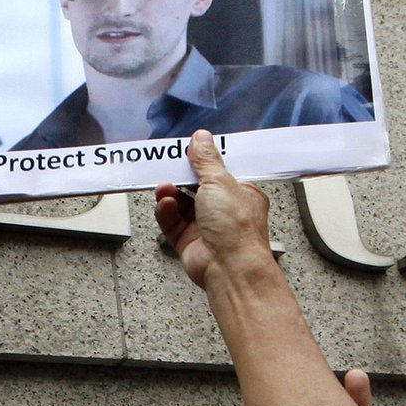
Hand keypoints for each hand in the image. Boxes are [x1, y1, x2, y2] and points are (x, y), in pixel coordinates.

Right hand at [154, 130, 273, 289]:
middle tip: (167, 168)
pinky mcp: (189, 241)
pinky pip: (171, 222)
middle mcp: (224, 210)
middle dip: (180, 179)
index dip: (200, 161)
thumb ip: (206, 160)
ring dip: (170, 195)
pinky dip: (166, 212)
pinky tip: (165, 206)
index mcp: (240, 193)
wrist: (229, 267)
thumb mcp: (220, 182)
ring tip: (164, 189)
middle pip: (195, 187)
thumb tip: (201, 139)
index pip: (217, 171)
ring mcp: (206, 227)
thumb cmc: (238, 228)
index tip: (184, 152)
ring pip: (180, 204)